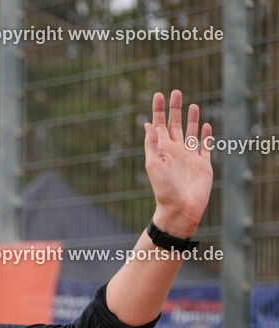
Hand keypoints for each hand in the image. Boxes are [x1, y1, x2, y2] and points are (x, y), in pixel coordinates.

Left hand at [144, 90, 213, 237]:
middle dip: (175, 109)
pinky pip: (205, 147)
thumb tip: (148, 123)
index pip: (159, 124)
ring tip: (192, 105)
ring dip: (192, 119)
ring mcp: (189, 157)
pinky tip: (206, 126)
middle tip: (176, 92)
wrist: (180, 209)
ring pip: (191, 133)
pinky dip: (206, 136)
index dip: (158, 109)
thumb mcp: (153, 164)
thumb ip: (152, 144)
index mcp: (162, 149)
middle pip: (175, 124)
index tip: (159, 94)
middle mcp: (175, 151)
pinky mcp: (203, 164)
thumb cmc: (164, 189)